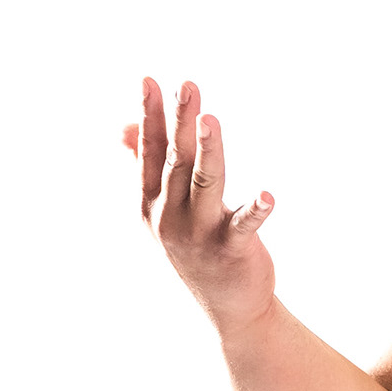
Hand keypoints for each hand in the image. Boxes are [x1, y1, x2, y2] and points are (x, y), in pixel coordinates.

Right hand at [124, 79, 276, 338]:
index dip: (151, 116)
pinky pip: (243, 225)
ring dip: (208, 150)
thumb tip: (123, 128)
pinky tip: (269, 195)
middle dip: (181, 121)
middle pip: (177, 160)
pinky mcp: (231, 251)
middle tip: (187, 85)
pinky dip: (256, 210)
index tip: (149, 79)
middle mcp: (170, 216)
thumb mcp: (164, 210)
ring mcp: (199, 235)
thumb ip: (146, 166)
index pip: (151, 151)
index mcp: (152, 203)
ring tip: (210, 119)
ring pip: (205, 183)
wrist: (227, 311)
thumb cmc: (197, 251)